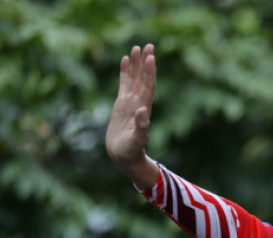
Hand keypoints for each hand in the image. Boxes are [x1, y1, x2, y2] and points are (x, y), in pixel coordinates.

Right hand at [106, 44, 159, 187]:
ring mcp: (130, 103)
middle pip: (143, 78)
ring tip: (137, 48)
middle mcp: (139, 103)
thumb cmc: (131, 151)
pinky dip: (125, 72)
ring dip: (136, 64)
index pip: (148, 86)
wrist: (124, 156)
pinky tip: (124, 60)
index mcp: (144, 108)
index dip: (150, 72)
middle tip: (148, 45)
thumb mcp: (137, 139)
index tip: (151, 57)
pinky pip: (124, 84)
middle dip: (146, 63)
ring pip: (134, 79)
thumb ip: (142, 126)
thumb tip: (143, 110)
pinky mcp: (122, 105)